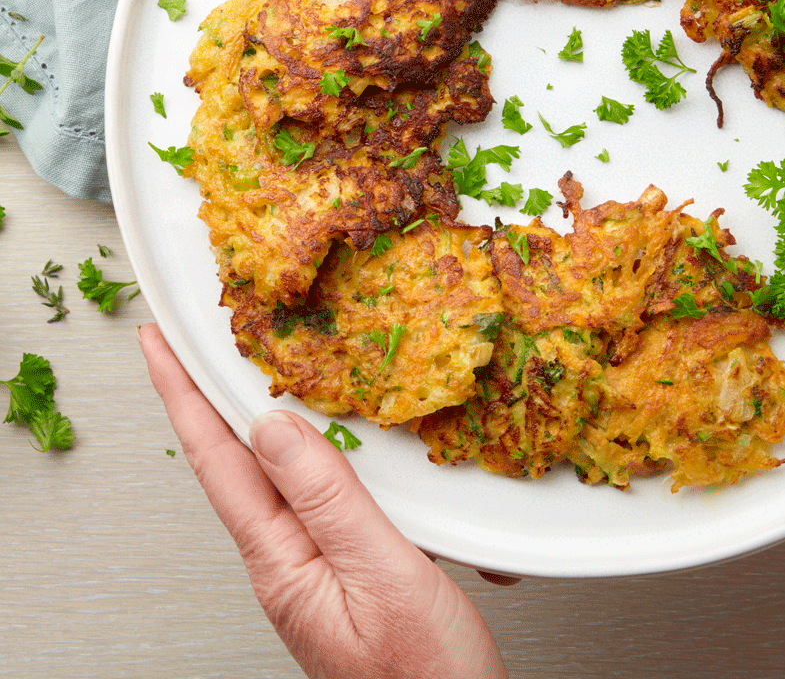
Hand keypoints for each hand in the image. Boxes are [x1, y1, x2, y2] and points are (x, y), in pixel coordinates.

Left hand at [138, 323, 507, 678]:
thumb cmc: (421, 677)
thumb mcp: (381, 575)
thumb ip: (329, 499)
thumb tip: (274, 426)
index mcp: (282, 559)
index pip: (218, 459)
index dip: (184, 393)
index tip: (159, 344)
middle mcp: (288, 559)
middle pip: (238, 461)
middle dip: (214, 397)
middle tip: (201, 343)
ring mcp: (315, 564)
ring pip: (283, 474)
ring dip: (270, 421)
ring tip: (259, 377)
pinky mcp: (346, 567)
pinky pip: (321, 493)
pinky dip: (322, 453)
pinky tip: (336, 441)